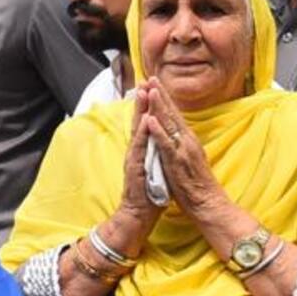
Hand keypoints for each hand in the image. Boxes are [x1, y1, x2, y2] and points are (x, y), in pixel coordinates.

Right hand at [117, 84, 164, 220]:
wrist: (137, 215)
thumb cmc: (148, 194)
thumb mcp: (155, 168)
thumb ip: (155, 153)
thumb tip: (161, 142)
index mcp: (143, 150)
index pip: (146, 123)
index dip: (150, 106)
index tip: (153, 87)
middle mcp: (137, 150)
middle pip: (140, 120)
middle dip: (143, 100)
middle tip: (146, 80)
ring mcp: (134, 157)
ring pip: (138, 129)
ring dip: (141, 110)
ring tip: (144, 92)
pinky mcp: (135, 167)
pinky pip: (140, 147)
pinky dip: (142, 133)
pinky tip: (145, 120)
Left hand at [141, 79, 230, 218]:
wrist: (208, 204)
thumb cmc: (196, 185)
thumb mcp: (187, 159)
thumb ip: (179, 145)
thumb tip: (172, 134)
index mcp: (187, 140)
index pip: (174, 115)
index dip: (163, 99)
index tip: (153, 83)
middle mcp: (187, 141)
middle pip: (172, 113)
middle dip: (160, 94)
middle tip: (149, 77)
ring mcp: (183, 150)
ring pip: (169, 124)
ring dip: (158, 106)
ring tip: (149, 89)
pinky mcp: (178, 162)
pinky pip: (166, 144)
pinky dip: (158, 131)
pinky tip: (150, 119)